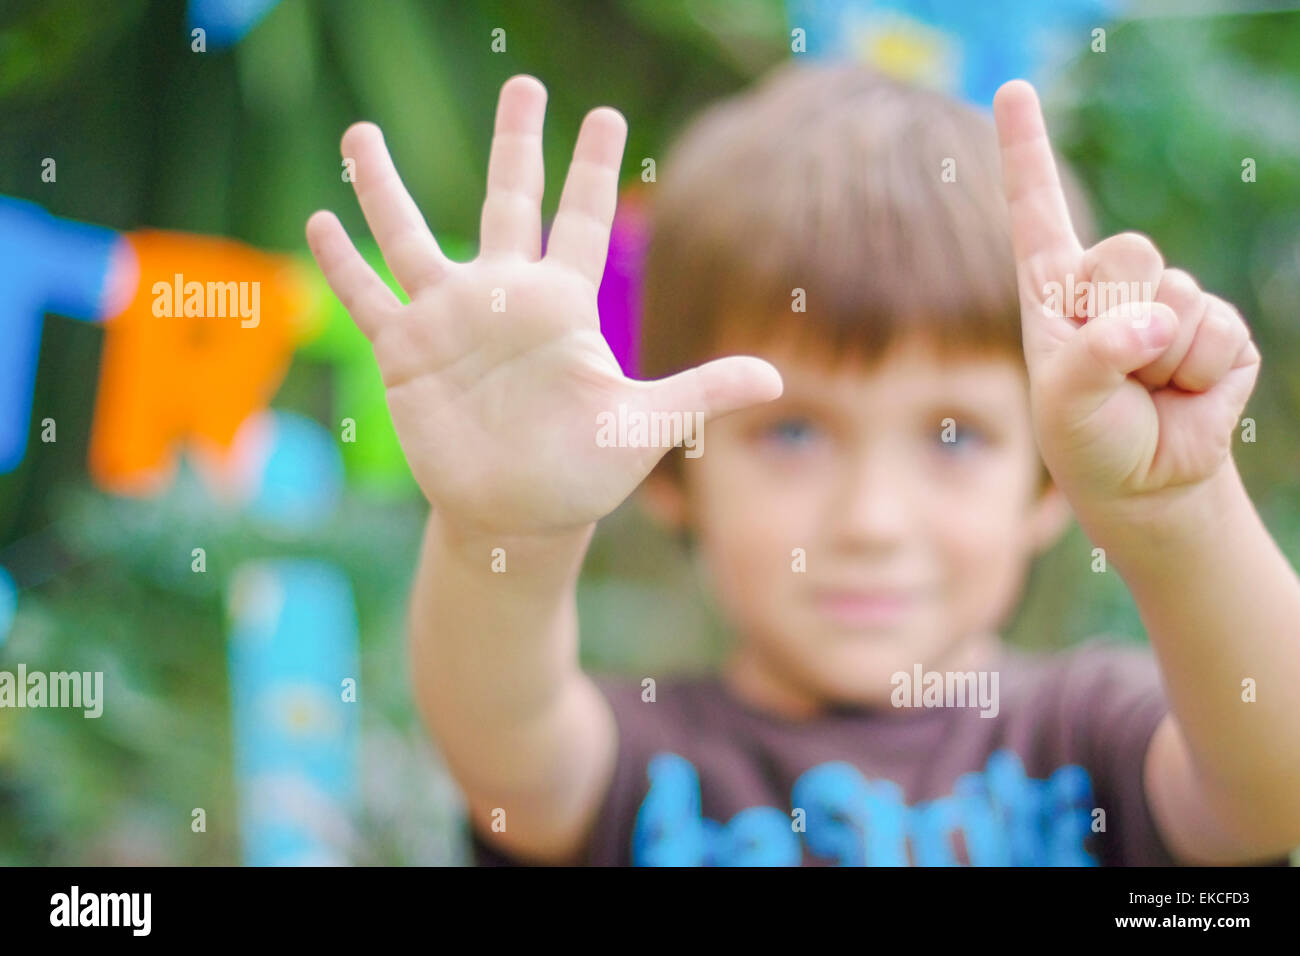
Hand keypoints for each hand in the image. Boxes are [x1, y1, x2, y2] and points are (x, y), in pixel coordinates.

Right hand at [306, 75, 781, 536]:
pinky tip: (318, 222)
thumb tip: (774, 378)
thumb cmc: (584, 473)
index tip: (603, 114)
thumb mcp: (645, 426)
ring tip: (361, 134)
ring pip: (410, 237)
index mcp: (562, 305)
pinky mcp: (406, 353)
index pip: (577, 219)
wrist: (519, 518)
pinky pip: (368, 297)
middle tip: (521, 84)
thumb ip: (701, 392)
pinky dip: (342, 264)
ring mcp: (449, 321)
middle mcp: (504, 299)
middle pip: (507, 202)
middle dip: (514, 143)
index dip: (590, 167)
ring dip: (384, 187)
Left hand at [992, 80, 1259, 521]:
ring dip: (1157, 356)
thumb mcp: (1065, 399)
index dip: (1026, 148)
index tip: (1010, 89)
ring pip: (1173, 293)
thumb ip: (1097, 354)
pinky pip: (1213, 330)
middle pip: (1126, 250)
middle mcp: (1109, 284)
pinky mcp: (1217, 327)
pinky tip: (1181, 391)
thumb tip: (1158, 322)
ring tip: (1143, 385)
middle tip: (1113, 365)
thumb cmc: (1086, 436)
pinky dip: (1195, 371)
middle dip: (1117, 313)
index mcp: (1054, 288)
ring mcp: (1167, 300)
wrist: (1142, 481)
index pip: (1038, 206)